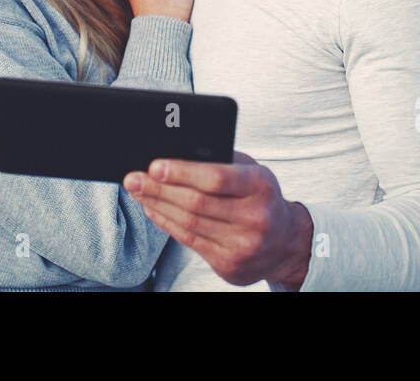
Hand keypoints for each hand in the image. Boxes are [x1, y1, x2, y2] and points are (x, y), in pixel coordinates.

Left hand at [123, 151, 313, 288]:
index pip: (217, 178)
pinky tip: (153, 209)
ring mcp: (243, 245)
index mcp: (261, 186)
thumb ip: (221, 160)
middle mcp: (256, 218)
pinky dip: (167, 223)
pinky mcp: (230, 266)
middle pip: (196, 203)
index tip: (154, 165)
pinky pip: (189, 241)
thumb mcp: (252, 171)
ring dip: (158, 205)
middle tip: (133, 177)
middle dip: (159, 189)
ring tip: (138, 191)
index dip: (182, 172)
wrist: (286, 242)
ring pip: (189, 223)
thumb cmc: (260, 196)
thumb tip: (175, 153)